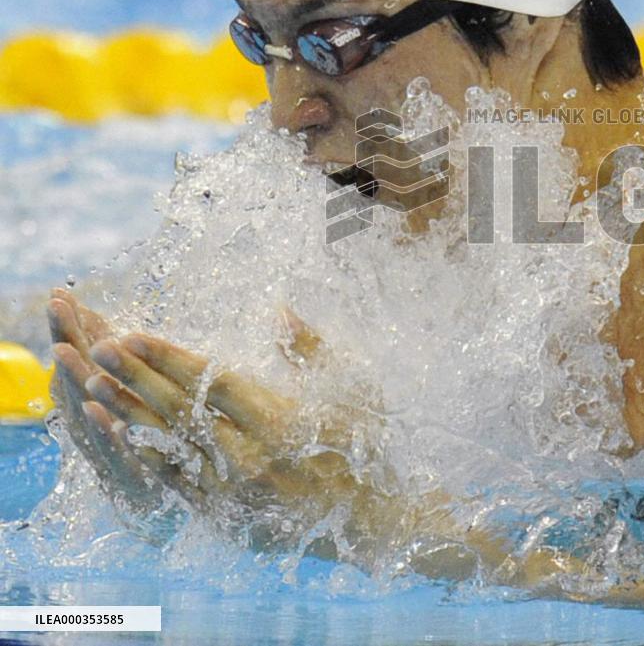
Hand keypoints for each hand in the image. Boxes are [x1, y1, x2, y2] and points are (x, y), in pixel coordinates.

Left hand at [47, 291, 381, 554]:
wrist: (369, 518)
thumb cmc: (364, 444)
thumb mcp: (352, 387)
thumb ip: (310, 348)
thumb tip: (279, 308)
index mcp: (281, 420)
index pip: (211, 381)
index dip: (169, 357)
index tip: (134, 334)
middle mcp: (250, 456)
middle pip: (181, 410)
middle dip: (136, 377)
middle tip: (100, 349)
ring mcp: (233, 489)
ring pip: (168, 448)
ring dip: (127, 416)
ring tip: (92, 387)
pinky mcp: (224, 514)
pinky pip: (173, 482)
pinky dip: (143, 456)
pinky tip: (117, 434)